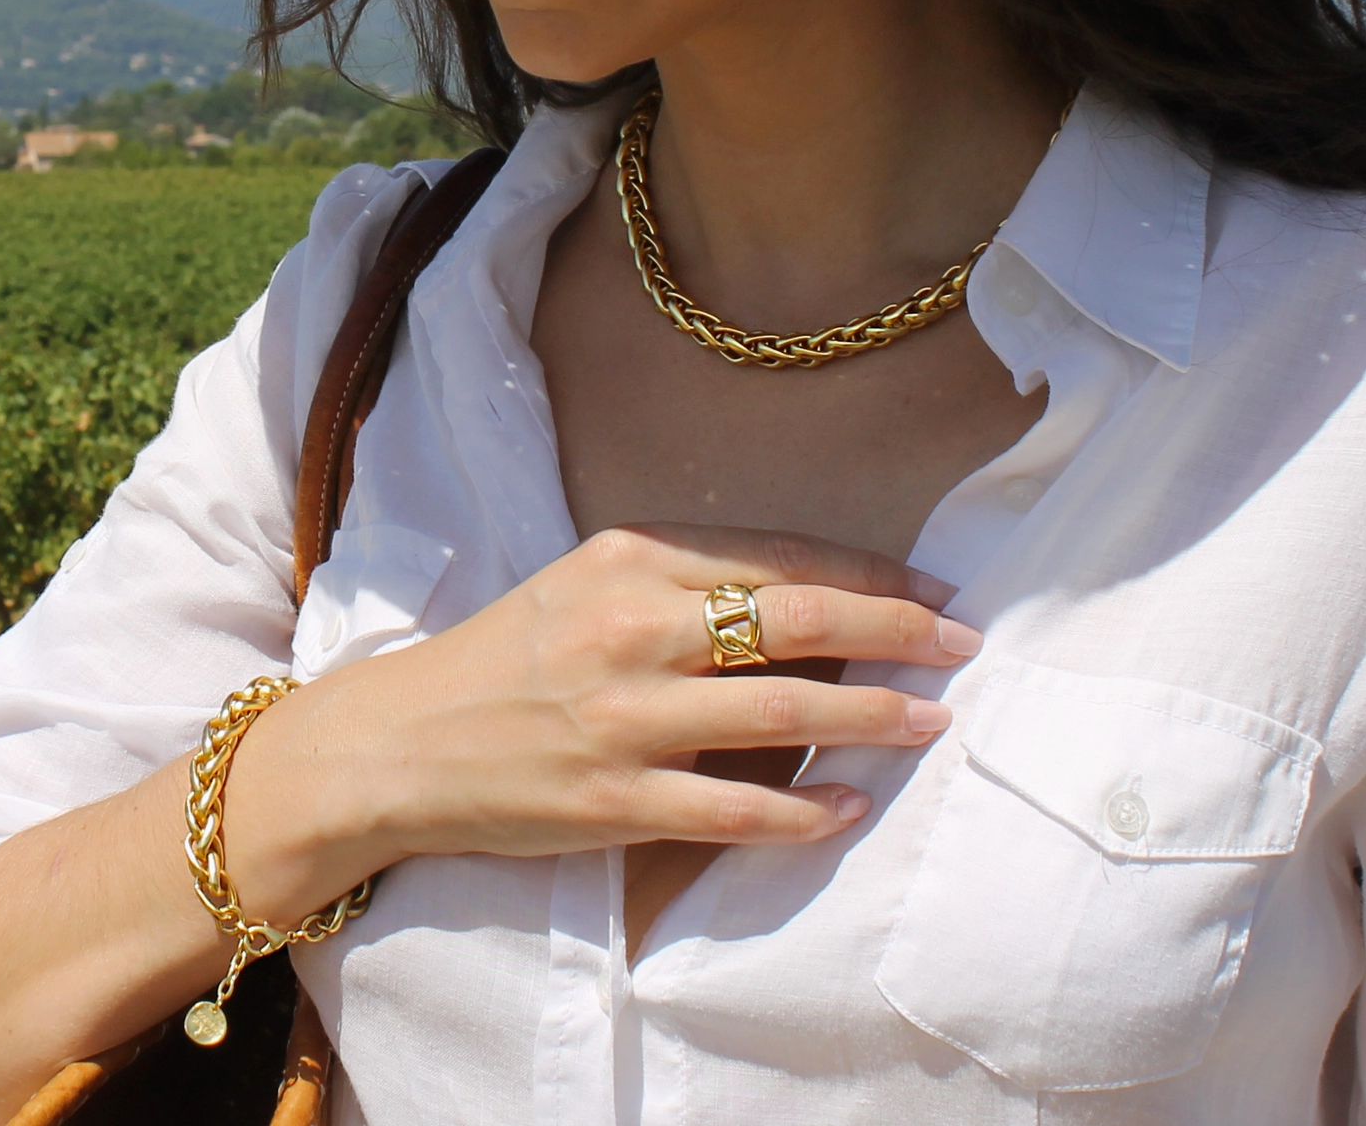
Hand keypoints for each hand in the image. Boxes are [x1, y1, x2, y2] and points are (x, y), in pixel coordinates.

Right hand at [226, 523, 974, 922]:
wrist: (403, 741)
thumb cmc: (506, 654)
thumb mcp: (587, 583)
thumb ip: (683, 580)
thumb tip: (806, 596)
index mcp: (627, 557)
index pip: (778, 555)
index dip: (869, 571)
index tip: (929, 587)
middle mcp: (632, 626)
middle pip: (798, 619)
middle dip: (898, 628)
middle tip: (962, 642)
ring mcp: (624, 717)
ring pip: (783, 712)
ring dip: (873, 716)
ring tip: (932, 720)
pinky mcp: (613, 801)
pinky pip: (735, 810)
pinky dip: (806, 811)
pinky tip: (852, 805)